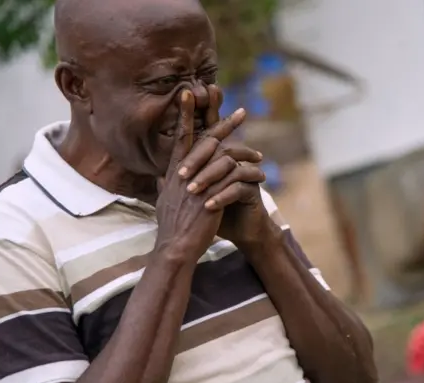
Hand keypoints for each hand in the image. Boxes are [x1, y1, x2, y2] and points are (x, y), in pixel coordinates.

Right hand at [177, 86, 269, 246]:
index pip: (181, 136)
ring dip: (243, 152)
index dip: (187, 114)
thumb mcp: (164, 201)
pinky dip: (247, 173)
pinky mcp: (211, 196)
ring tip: (259, 152)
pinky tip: (260, 173)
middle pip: (206, 141)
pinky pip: (232, 179)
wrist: (175, 248)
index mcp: (174, 172)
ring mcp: (198, 184)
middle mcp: (185, 173)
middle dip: (224, 124)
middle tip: (242, 111)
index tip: (191, 92)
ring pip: (222, 158)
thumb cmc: (171, 227)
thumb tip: (164, 176)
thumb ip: (166, 185)